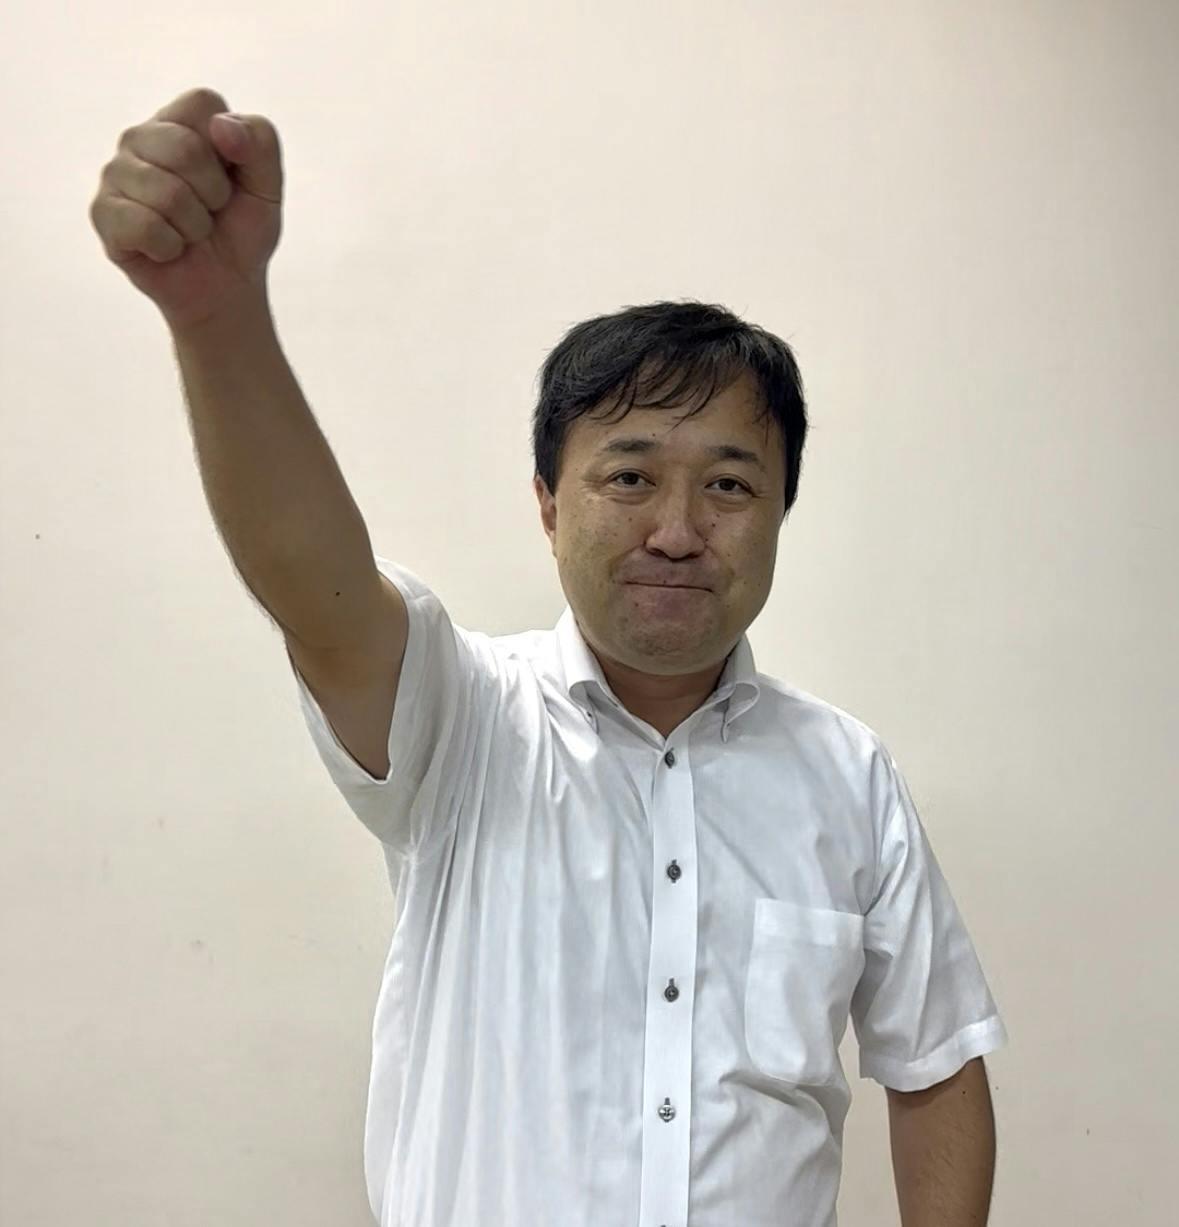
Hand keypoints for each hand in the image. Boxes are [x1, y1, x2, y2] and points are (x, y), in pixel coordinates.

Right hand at [89, 86, 283, 329]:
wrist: (226, 288)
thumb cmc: (242, 231)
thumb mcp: (268, 188)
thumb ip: (261, 144)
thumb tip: (221, 127)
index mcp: (179, 121)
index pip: (203, 103)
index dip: (231, 149)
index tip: (232, 177)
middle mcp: (140, 138)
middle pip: (184, 148)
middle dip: (214, 194)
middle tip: (211, 211)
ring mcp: (115, 173)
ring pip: (167, 192)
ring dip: (195, 226)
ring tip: (190, 232)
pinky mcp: (102, 213)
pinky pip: (144, 226)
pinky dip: (170, 247)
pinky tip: (167, 249)